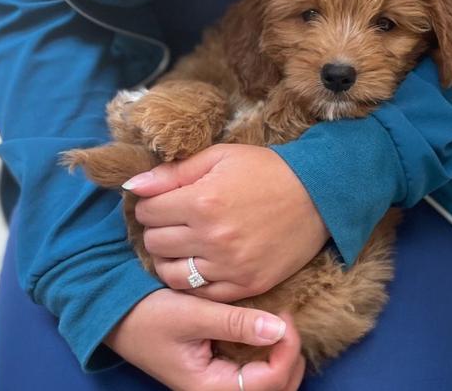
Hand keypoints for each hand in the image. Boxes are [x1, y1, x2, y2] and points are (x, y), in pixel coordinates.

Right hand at [106, 289, 304, 390]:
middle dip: (291, 358)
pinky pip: (254, 372)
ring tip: (282, 324)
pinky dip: (269, 354)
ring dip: (283, 358)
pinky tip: (268, 329)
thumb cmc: (149, 315)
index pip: (270, 382)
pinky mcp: (216, 370)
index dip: (287, 349)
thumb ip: (235, 322)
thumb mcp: (192, 314)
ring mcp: (216, 383)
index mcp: (209, 387)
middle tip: (288, 320)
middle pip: (275, 389)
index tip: (286, 316)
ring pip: (268, 384)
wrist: (117, 316)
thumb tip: (278, 328)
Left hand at [123, 144, 329, 301]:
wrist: (319, 195)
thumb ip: (173, 173)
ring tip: (183, 245)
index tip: (166, 201)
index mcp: (202, 202)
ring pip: (171, 274)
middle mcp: (213, 238)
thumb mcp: (220, 157)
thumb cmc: (267, 170)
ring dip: (170, 258)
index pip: (148, 212)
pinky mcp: (246, 286)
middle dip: (158, 230)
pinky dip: (193, 281)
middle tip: (175, 221)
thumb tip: (132, 186)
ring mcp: (230, 267)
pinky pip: (201, 294)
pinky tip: (201, 263)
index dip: (152, 204)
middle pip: (154, 243)